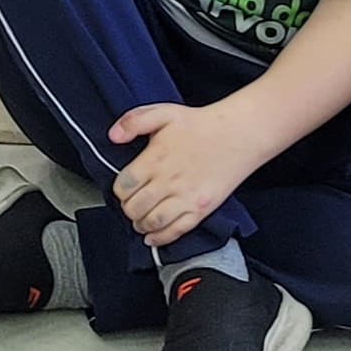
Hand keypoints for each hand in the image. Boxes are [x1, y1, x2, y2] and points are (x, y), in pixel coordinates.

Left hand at [104, 99, 264, 244]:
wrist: (237, 135)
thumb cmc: (201, 124)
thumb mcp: (163, 112)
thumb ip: (133, 121)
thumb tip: (113, 136)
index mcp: (156, 159)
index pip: (124, 186)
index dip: (120, 190)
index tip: (124, 188)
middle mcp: (169, 182)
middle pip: (134, 208)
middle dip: (128, 209)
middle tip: (131, 205)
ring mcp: (186, 198)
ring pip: (152, 223)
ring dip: (140, 225)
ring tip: (140, 220)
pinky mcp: (201, 209)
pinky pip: (176, 231)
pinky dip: (160, 238)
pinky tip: (153, 236)